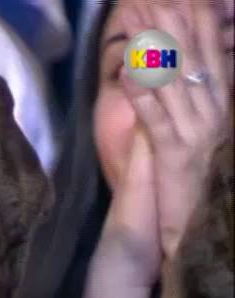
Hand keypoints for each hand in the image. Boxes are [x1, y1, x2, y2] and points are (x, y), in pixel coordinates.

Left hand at [117, 0, 232, 260]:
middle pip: (188, 54)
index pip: (206, 45)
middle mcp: (215, 107)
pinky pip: (156, 118)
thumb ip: (189, 93)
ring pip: (172, 79)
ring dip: (150, 45)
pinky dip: (142, 93)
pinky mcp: (175, 153)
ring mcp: (197, 129)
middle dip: (166, 19)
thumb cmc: (202, 174)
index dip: (188, 14)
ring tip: (133, 15)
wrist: (206, 225)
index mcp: (222, 97)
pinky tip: (128, 71)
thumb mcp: (200, 125)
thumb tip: (173, 59)